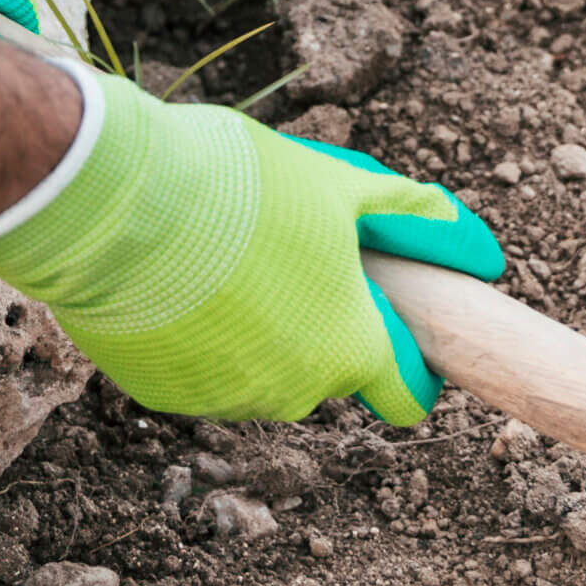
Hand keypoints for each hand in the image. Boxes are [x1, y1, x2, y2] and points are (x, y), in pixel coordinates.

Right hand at [0, 70, 503, 423]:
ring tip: (222, 257)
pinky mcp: (160, 394)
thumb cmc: (236, 189)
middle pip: (328, 372)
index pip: (406, 395)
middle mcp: (294, 392)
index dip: (409, 363)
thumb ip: (410, 218)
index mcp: (350, 349)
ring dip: (255, 329)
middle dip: (320, 323)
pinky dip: (195, 335)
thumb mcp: (339, 185)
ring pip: (260, 372)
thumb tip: (477, 245)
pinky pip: (197, 370)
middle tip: (288, 254)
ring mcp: (222, 400)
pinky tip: (175, 281)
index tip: (395, 325)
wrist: (109, 203)